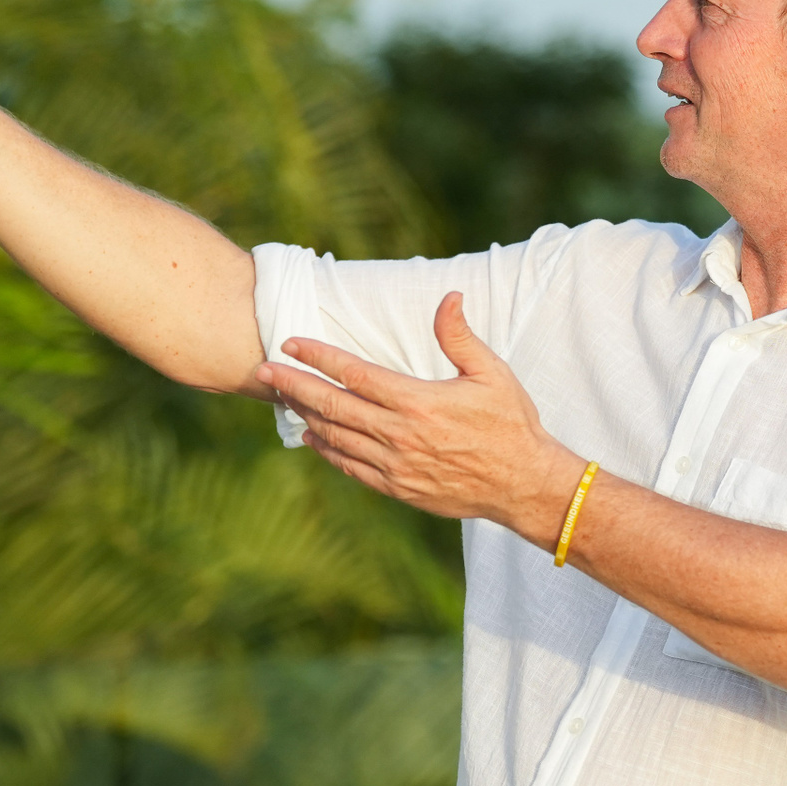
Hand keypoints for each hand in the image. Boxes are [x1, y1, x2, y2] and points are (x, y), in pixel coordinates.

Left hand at [255, 292, 585, 539]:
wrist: (523, 485)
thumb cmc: (511, 424)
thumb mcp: (492, 374)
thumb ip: (460, 337)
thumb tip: (448, 297)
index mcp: (419, 402)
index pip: (356, 374)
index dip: (319, 357)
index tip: (291, 343)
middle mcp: (401, 435)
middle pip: (334, 405)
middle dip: (294, 385)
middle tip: (263, 370)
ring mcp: (396, 465)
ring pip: (336, 437)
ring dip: (305, 415)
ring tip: (281, 397)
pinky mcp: (398, 489)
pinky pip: (351, 468)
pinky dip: (327, 450)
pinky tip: (312, 436)